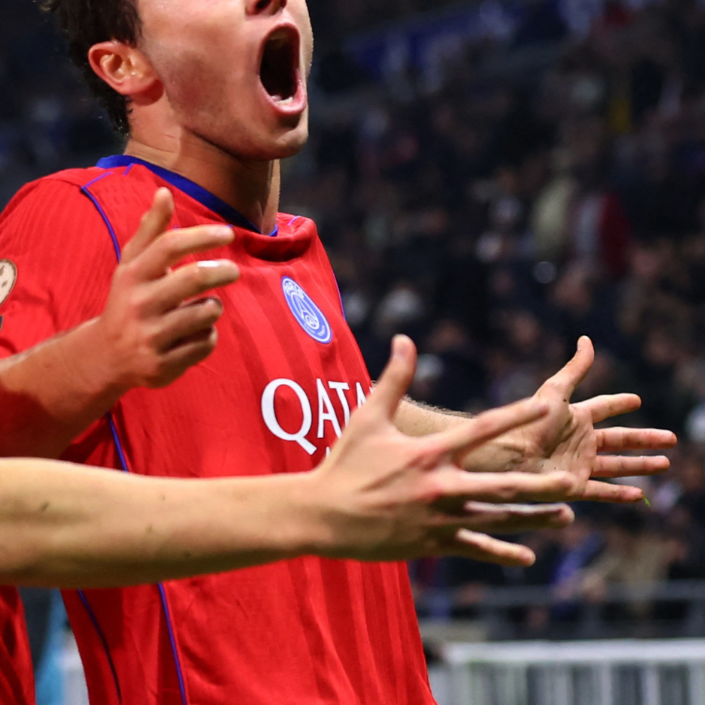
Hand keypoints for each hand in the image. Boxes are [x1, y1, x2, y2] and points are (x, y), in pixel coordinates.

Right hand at [87, 188, 238, 389]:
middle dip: (221, 271)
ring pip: (205, 313)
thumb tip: (164, 191)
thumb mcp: (131, 265)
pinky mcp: (163, 364)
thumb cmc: (127, 300)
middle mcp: (138, 304)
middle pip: (192, 278)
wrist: (105, 355)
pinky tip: (192, 334)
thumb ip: (151, 230)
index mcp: (132, 276)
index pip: (168, 246)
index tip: (227, 233)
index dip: (201, 236)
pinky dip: (207, 335)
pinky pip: (205, 343)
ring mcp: (150, 336)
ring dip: (212, 307)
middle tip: (233, 270)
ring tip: (203, 308)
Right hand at [312, 337, 577, 566]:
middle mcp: (440, 486)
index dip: (514, 416)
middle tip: (574, 480)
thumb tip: (405, 339)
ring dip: (534, 518)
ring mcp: (439, 518)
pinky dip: (502, 553)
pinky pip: (475, 548)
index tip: (545, 407)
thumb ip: (393, 379)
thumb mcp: (366, 417)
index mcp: (428, 453)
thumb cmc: (344, 462)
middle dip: (540, 485)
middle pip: (501, 486)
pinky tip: (527, 556)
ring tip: (567, 516)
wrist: (322, 514)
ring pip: (497, 519)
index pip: (480, 431)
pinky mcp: (432, 542)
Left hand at [493, 335, 676, 500]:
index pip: (603, 408)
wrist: (509, 455)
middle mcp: (579, 441)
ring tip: (665, 463)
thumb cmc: (531, 421)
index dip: (619, 403)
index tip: (636, 400)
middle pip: (620, 439)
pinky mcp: (574, 486)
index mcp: (575, 418)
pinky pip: (602, 491)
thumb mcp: (555, 391)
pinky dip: (621, 494)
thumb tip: (586, 339)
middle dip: (645, 439)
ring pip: (617, 466)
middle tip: (671, 438)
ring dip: (641, 465)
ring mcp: (578, 464)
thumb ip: (574, 369)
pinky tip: (640, 494)